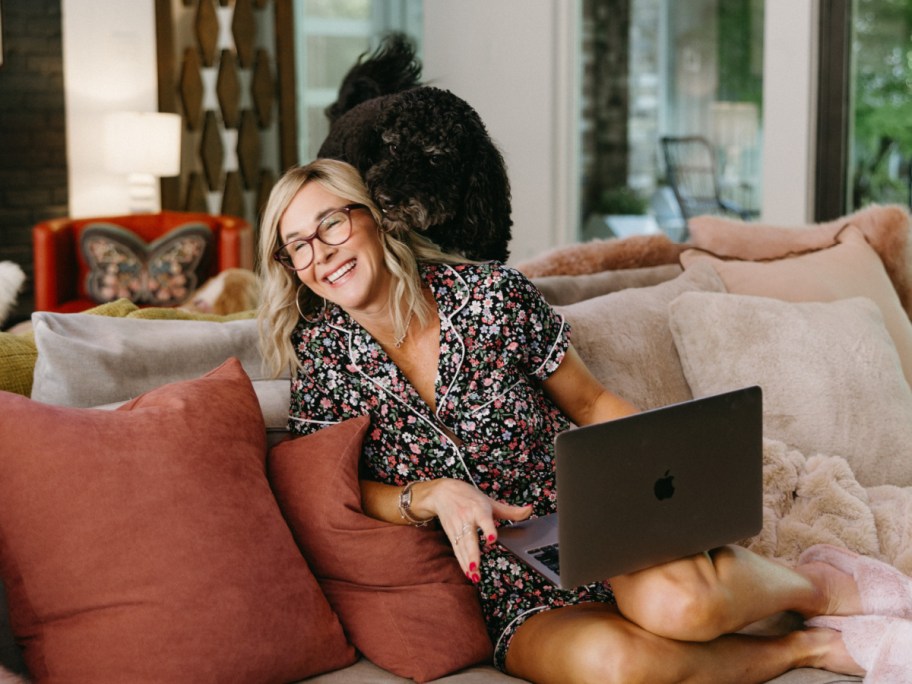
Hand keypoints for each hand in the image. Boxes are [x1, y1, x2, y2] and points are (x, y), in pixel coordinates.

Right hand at [411, 478, 531, 582]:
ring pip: (462, 547)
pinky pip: (457, 550)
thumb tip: (529, 510)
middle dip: (472, 553)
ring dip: (468, 562)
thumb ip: (510, 510)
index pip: (484, 519)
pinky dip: (462, 562)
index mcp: (478, 508)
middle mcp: (467, 518)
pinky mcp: (451, 534)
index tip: (492, 539)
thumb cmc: (469, 496)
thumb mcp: (490, 501)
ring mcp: (457, 527)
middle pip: (469, 538)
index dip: (488, 529)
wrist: (442, 492)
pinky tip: (469, 573)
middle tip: (476, 567)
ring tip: (474, 576)